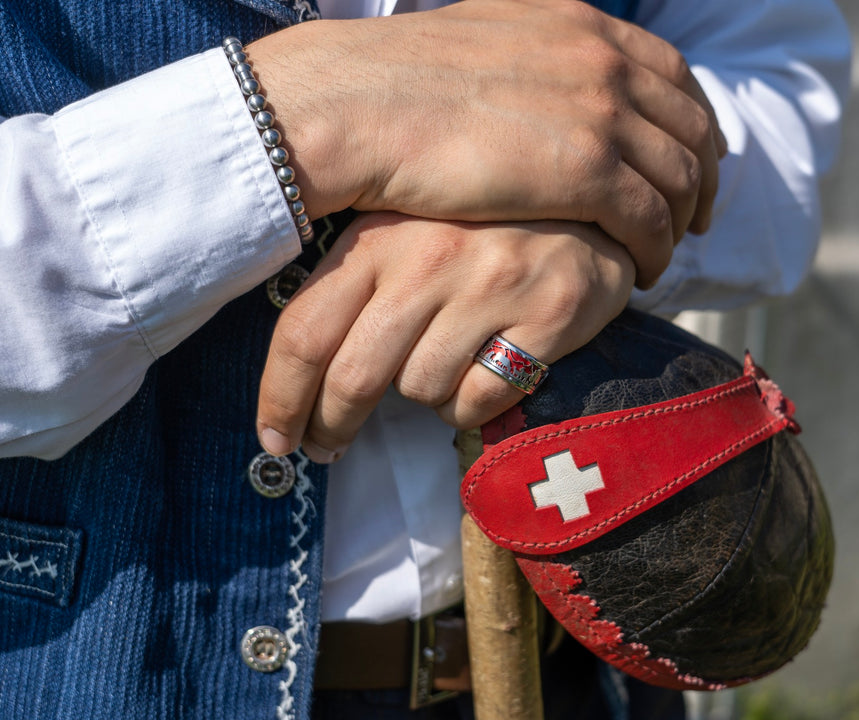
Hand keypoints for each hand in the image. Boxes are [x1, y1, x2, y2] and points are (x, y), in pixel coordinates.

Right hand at [247, 0, 725, 287]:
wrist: (358, 105)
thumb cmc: (397, 82)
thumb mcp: (483, 40)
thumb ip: (533, 54)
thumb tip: (544, 79)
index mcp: (580, 24)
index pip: (672, 74)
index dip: (692, 123)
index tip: (690, 161)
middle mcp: (602, 61)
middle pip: (690, 126)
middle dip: (701, 178)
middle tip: (694, 218)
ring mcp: (599, 113)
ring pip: (677, 178)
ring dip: (679, 223)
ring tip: (663, 255)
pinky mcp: (586, 171)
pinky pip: (650, 219)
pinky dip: (656, 249)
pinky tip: (640, 271)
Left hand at [255, 213, 635, 461]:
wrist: (585, 206)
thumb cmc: (476, 230)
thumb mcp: (404, 234)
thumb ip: (354, 287)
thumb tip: (299, 378)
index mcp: (380, 234)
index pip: (304, 331)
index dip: (281, 398)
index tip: (273, 438)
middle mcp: (431, 258)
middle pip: (354, 377)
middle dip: (333, 425)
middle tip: (328, 446)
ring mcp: (492, 286)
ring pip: (420, 390)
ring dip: (421, 395)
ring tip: (442, 365)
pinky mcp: (547, 315)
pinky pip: (478, 400)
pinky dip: (468, 404)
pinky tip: (482, 369)